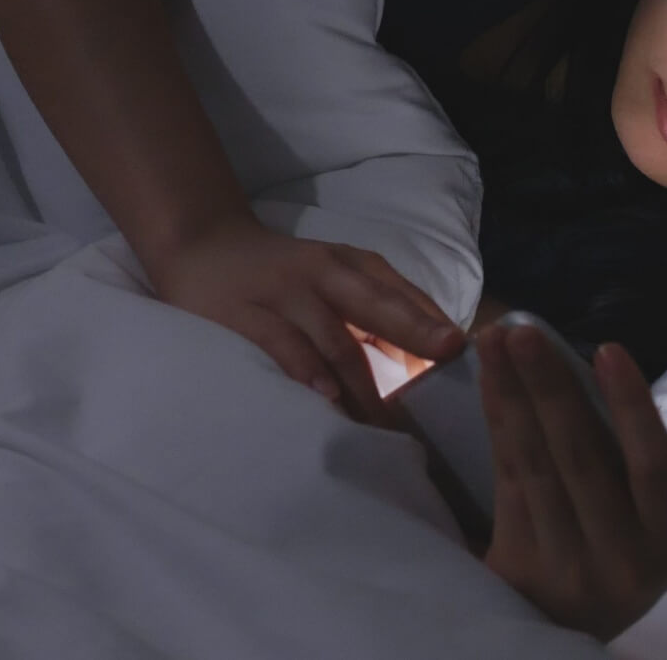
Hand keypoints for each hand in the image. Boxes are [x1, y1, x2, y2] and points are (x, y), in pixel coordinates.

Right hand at [148, 211, 464, 421]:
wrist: (203, 247)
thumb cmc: (283, 273)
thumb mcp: (334, 278)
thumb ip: (376, 310)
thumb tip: (429, 357)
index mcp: (351, 265)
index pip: (401, 295)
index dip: (432, 323)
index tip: (463, 353)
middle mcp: (323, 273)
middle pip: (377, 306)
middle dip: (414, 334)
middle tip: (444, 365)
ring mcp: (284, 293)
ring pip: (334, 338)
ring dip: (363, 382)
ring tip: (387, 420)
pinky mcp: (246, 314)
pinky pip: (283, 346)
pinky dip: (308, 373)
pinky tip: (327, 399)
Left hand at [477, 326, 666, 642]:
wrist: (566, 629)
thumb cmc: (626, 554)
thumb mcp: (666, 530)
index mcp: (666, 541)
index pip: (654, 472)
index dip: (633, 410)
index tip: (608, 349)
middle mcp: (617, 555)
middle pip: (580, 460)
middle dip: (550, 389)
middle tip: (524, 331)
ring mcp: (561, 562)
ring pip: (533, 465)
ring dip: (512, 395)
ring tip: (496, 339)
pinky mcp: (514, 562)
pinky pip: (504, 477)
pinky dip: (497, 421)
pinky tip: (490, 378)